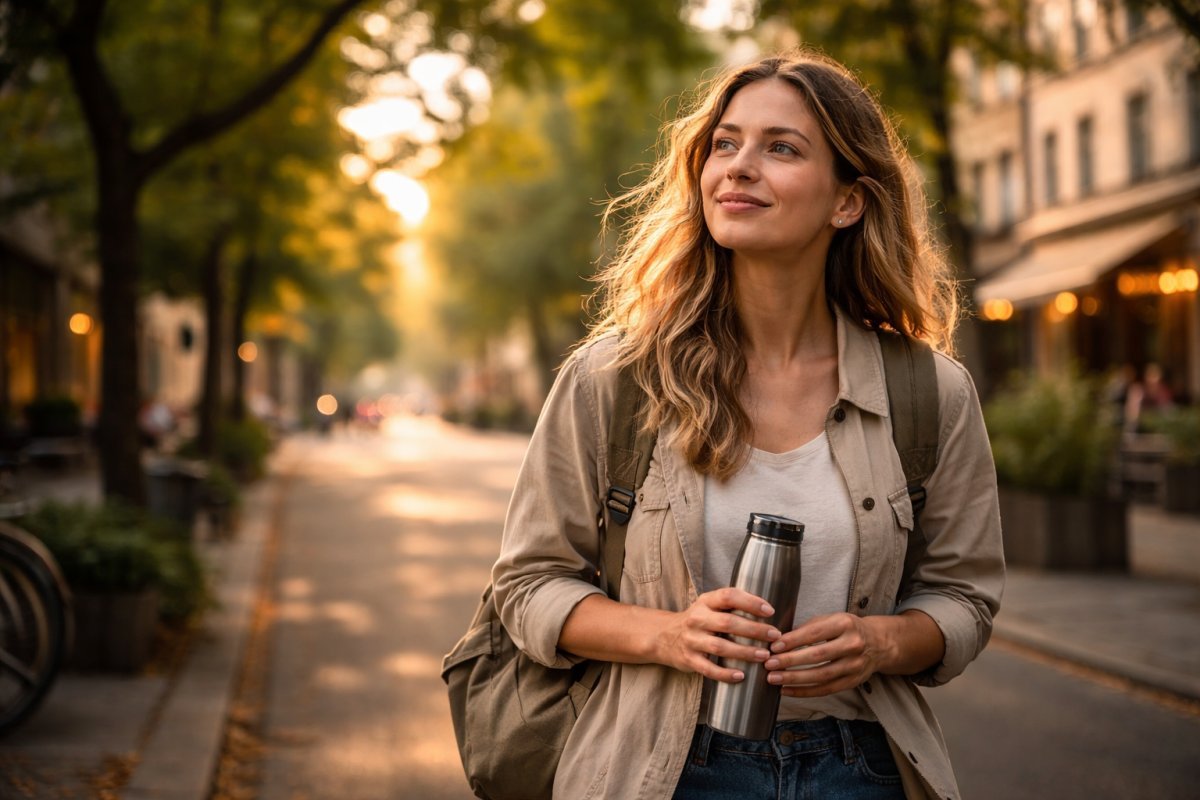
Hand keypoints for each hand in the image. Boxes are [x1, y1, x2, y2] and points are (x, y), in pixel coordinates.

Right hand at [653, 588, 781, 683]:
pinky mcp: (689, 659)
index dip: (750, 602)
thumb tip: (768, 610)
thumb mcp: (709, 605)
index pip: (728, 596)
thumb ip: (732, 604)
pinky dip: (725, 674)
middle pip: (728, 623)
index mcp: (705, 602)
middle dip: (754, 630)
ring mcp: (692, 640)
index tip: (770, 611)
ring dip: (744, 652)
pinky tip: (741, 676)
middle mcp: (697, 619)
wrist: (664, 636)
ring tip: (764, 656)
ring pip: (720, 647)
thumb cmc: (698, 620)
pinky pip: (709, 669)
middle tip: (774, 635)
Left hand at [762, 612, 883, 697]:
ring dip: (794, 679)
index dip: (793, 641)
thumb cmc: (847, 629)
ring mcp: (854, 665)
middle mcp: (852, 645)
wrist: (878, 643)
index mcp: (844, 624)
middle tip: (769, 664)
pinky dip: (804, 692)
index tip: (774, 646)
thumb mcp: (831, 619)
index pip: (815, 633)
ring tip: (773, 678)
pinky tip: (786, 690)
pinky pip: (826, 689)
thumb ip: (809, 628)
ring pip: (821, 675)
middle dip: (790, 661)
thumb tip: (779, 639)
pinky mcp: (853, 681)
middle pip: (817, 655)